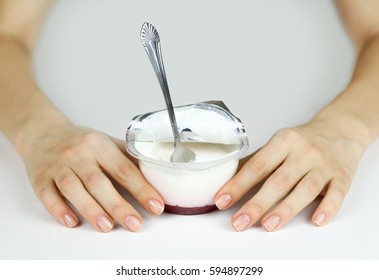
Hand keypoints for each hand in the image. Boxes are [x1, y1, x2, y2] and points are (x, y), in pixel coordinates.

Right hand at [22, 122, 163, 231]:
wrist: (44, 133)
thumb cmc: (82, 142)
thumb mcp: (106, 142)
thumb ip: (128, 158)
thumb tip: (156, 178)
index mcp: (99, 145)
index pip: (124, 169)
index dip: (141, 189)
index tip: (156, 206)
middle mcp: (78, 154)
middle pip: (99, 182)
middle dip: (118, 205)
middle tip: (135, 224)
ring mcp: (57, 166)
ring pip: (73, 189)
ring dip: (91, 209)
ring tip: (107, 227)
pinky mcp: (40, 178)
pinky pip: (48, 195)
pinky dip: (59, 210)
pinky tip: (73, 222)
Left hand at [215, 116, 366, 231]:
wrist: (340, 130)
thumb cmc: (302, 141)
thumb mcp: (279, 143)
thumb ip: (257, 162)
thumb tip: (228, 182)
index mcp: (284, 141)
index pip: (258, 165)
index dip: (238, 184)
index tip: (222, 200)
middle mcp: (304, 152)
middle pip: (278, 181)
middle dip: (257, 204)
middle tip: (239, 222)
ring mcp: (324, 165)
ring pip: (305, 189)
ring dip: (285, 209)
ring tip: (267, 226)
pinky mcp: (342, 176)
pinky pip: (336, 194)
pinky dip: (327, 208)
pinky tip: (316, 220)